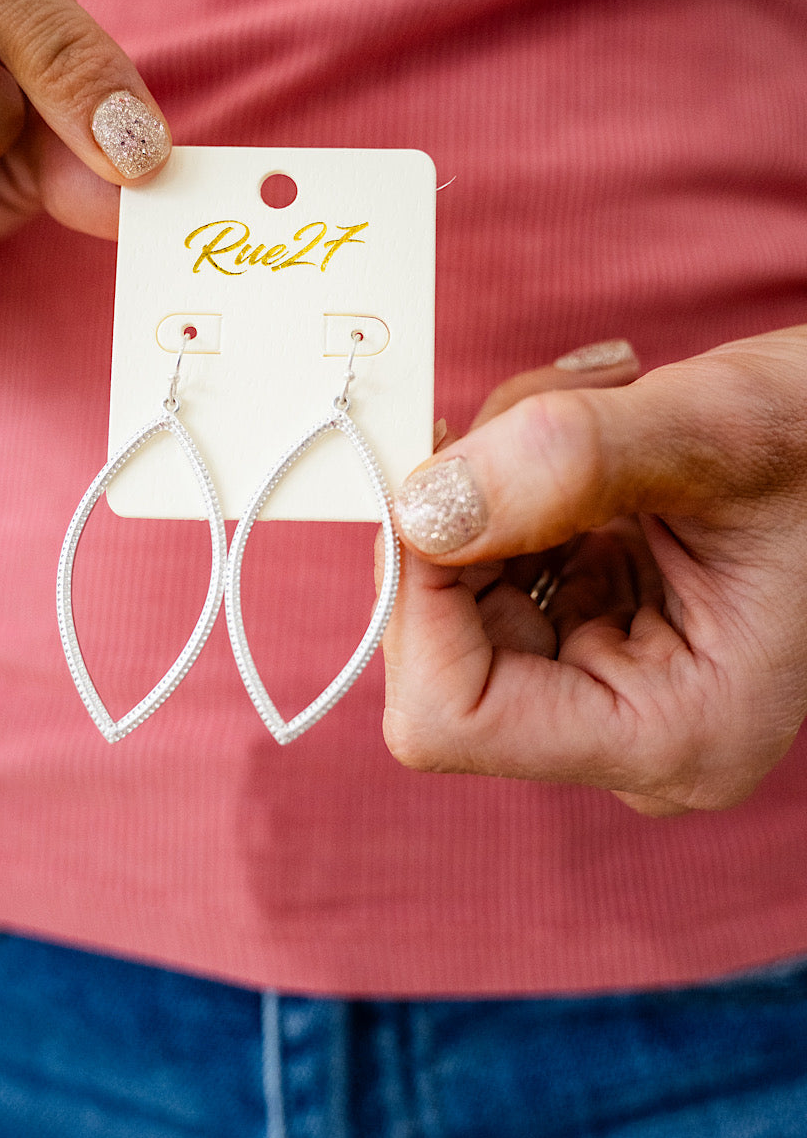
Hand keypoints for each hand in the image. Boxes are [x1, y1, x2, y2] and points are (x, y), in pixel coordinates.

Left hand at [383, 329, 806, 815]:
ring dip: (491, 478)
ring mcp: (607, 682)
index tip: (439, 482)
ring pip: (459, 593)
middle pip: (439, 654)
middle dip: (461, 517)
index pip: (451, 718)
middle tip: (539, 409)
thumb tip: (421, 509)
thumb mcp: (720, 433)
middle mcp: (628, 732)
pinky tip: (590, 425)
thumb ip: (567, 464)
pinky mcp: (595, 627)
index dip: (417, 601)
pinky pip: (495, 562)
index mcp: (670, 737)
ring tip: (595, 401)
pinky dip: (512, 479)